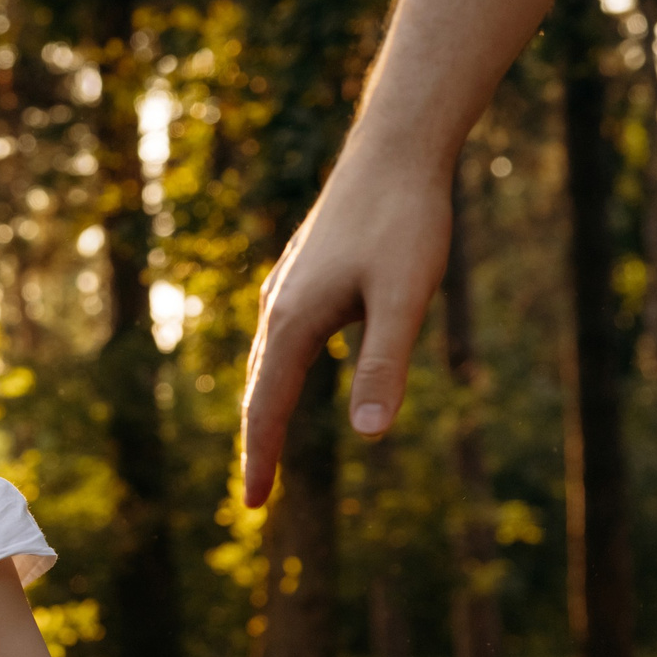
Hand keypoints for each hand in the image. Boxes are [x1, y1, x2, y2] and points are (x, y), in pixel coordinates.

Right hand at [240, 156, 453, 506]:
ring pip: (264, 361)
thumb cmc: (404, 221)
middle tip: (256, 492)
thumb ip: (384, 366)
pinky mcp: (302, 272)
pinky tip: (285, 363)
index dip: (261, 459)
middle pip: (256, 390)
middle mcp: (277, 308)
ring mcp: (286, 287)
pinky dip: (274, 368)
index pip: (266, 408)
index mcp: (293, 322)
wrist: (394, 149)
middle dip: (256, 442)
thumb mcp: (404, 300)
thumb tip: (370, 434)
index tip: (252, 506)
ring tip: (265, 439)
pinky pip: (278, 336)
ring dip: (262, 405)